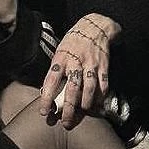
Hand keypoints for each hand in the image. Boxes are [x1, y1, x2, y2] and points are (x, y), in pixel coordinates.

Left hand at [39, 14, 121, 129]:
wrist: (94, 26)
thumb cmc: (73, 42)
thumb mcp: (60, 52)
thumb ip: (56, 70)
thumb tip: (49, 93)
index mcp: (61, 59)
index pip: (51, 81)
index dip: (47, 98)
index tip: (44, 112)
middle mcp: (75, 62)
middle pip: (72, 89)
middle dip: (68, 108)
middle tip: (66, 123)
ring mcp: (90, 64)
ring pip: (89, 89)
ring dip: (86, 104)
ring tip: (83, 113)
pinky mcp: (103, 66)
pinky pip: (103, 85)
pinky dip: (101, 97)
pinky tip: (97, 105)